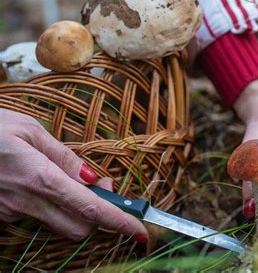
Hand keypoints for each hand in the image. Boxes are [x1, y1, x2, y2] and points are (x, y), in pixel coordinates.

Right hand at [0, 109, 147, 242]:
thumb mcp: (30, 131)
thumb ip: (66, 158)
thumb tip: (96, 179)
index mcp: (42, 178)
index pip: (91, 209)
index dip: (120, 221)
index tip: (140, 230)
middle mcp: (27, 203)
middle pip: (78, 227)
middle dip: (97, 217)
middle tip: (100, 190)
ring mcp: (10, 213)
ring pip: (55, 224)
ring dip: (71, 210)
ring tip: (61, 179)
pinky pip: (32, 217)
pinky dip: (45, 205)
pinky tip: (34, 183)